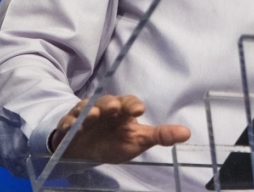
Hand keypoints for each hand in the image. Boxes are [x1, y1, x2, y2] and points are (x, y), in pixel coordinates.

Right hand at [50, 94, 190, 163]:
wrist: (84, 151)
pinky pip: (66, 123)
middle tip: (114, 108)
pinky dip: (67, 124)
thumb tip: (187, 133)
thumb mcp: (138, 141)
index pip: (129, 102)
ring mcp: (84, 117)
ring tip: (92, 116)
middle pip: (107, 101)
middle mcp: (104, 109)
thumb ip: (160, 136)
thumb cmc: (114, 142)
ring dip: (88, 112)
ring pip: (86, 109)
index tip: (138, 111)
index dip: (133, 105)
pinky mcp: (68, 127)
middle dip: (110, 104)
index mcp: (122, 111)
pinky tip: (69, 128)